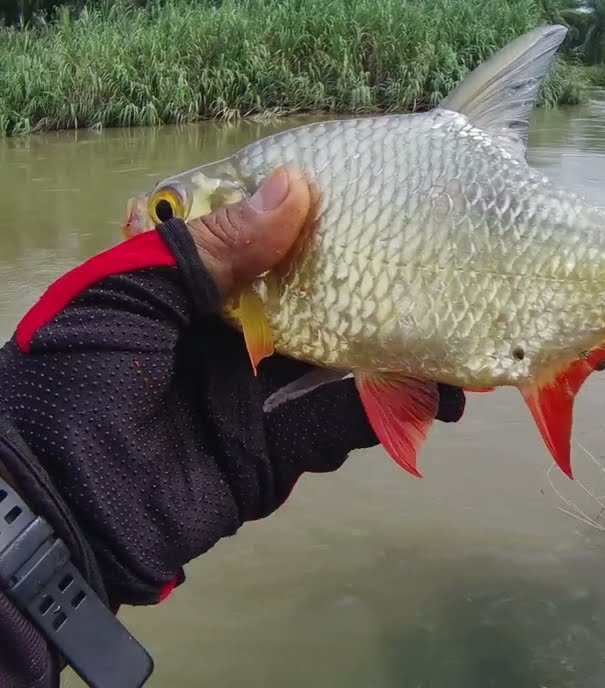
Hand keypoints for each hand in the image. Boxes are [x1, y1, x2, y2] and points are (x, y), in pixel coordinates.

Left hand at [0, 167, 464, 607]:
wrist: (53, 510)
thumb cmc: (74, 384)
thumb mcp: (125, 297)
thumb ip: (210, 248)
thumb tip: (297, 187)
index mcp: (191, 289)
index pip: (267, 243)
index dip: (320, 221)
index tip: (381, 197)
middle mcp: (232, 335)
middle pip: (317, 301)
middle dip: (375, 285)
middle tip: (441, 263)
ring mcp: (258, 395)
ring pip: (340, 363)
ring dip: (397, 348)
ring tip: (457, 329)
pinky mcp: (276, 452)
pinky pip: (337, 425)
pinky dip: (384, 410)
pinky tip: (433, 393)